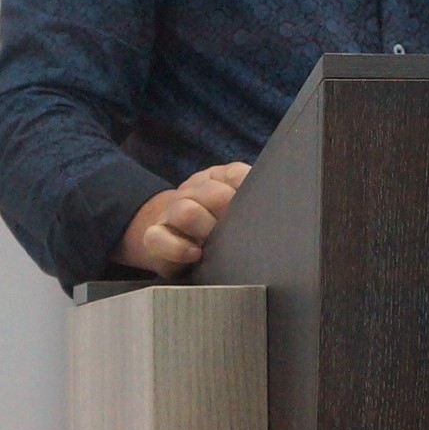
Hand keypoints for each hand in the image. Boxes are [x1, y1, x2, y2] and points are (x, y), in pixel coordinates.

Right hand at [113, 162, 251, 276]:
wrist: (165, 234)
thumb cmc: (209, 221)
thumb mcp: (230, 206)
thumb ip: (249, 199)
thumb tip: (275, 203)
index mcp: (215, 180)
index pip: (236, 175)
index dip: (247, 190)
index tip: (260, 208)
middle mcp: (192, 192)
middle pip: (213, 194)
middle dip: (228, 212)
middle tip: (241, 232)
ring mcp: (171, 213)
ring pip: (186, 212)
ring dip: (205, 228)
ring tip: (216, 243)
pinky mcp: (154, 237)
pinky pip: (159, 239)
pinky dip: (179, 249)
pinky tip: (195, 254)